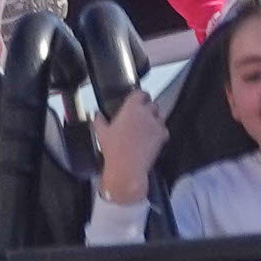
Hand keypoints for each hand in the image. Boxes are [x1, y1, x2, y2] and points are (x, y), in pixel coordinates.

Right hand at [95, 89, 167, 206]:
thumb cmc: (114, 150)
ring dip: (154, 120)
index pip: (140, 93)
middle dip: (148, 109)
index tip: (138, 100)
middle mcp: (145, 113)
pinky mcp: (162, 135)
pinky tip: (151, 139)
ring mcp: (155, 123)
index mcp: (131, 108)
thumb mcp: (101, 133)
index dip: (140, 96)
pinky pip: (164, 129)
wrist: (127, 167)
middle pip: (152, 104)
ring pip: (160, 116)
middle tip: (140, 117)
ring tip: (145, 129)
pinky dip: (160, 133)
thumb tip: (96, 115)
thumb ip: (99, 120)